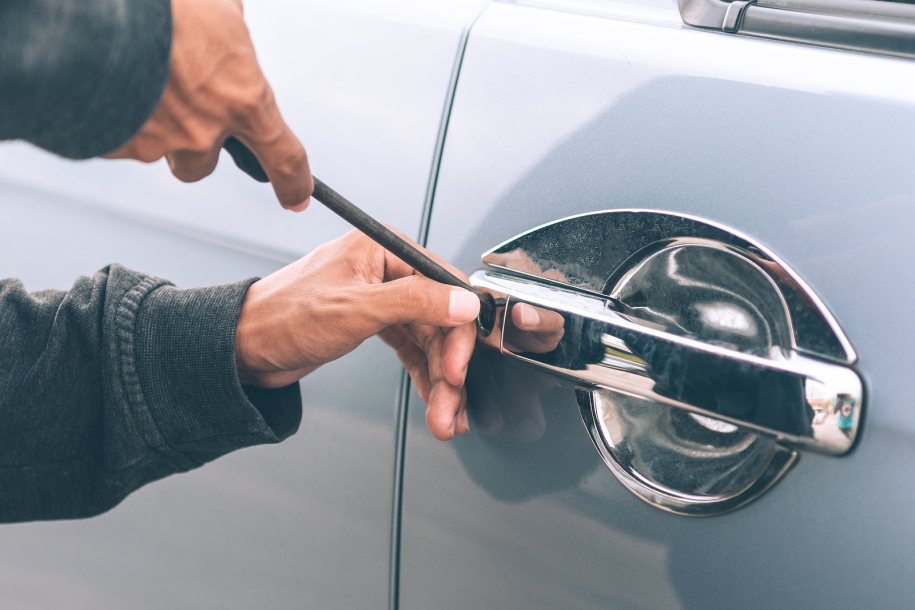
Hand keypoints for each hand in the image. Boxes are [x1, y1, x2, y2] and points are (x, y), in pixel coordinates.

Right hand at [106, 0, 311, 210]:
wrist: (92, 12)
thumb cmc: (162, 7)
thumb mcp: (215, 8)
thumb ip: (229, 31)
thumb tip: (226, 26)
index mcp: (243, 99)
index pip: (284, 157)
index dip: (293, 184)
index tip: (297, 200)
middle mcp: (205, 132)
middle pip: (203, 164)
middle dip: (193, 145)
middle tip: (175, 108)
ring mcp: (158, 143)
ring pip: (159, 151)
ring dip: (152, 127)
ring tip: (134, 82)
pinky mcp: (115, 144)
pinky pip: (119, 139)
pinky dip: (115, 118)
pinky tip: (104, 84)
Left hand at [235, 230, 479, 439]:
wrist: (241, 347)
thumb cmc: (282, 317)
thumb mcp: (355, 309)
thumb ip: (415, 301)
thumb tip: (463, 301)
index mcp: (383, 248)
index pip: (444, 287)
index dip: (458, 331)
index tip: (459, 367)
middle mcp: (385, 270)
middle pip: (439, 320)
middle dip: (447, 367)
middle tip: (450, 404)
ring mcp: (380, 298)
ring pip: (427, 340)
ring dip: (438, 379)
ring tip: (443, 416)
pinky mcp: (371, 323)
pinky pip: (410, 349)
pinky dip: (423, 375)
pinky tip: (431, 398)